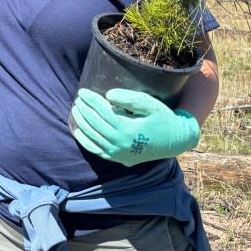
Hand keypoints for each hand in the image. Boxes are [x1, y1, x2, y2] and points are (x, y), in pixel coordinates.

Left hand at [69, 88, 199, 166]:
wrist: (175, 141)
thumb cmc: (162, 118)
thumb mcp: (150, 104)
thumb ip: (130, 99)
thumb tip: (108, 95)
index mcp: (127, 129)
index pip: (102, 111)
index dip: (91, 100)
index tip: (82, 91)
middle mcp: (120, 144)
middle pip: (95, 124)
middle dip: (84, 110)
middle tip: (78, 99)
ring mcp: (118, 154)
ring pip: (92, 137)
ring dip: (81, 123)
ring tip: (76, 110)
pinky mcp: (119, 158)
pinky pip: (97, 151)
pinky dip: (85, 141)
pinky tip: (78, 131)